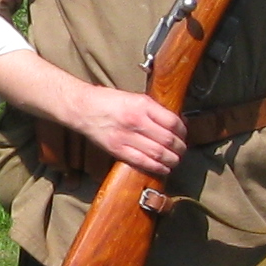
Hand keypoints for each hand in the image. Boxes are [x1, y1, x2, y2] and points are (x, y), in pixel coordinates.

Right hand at [72, 84, 186, 175]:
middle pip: (168, 139)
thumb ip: (153, 109)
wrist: (82, 107)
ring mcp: (126, 137)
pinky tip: (163, 168)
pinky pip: (142, 162)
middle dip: (180, 148)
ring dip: (171, 160)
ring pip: (158, 153)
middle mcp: (136, 120)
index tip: (183, 135)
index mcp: (142, 105)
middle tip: (182, 150)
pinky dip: (156, 167)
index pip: (172, 121)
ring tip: (175, 161)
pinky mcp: (117, 149)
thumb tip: (175, 121)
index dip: (183, 131)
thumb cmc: (108, 100)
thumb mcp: (134, 97)